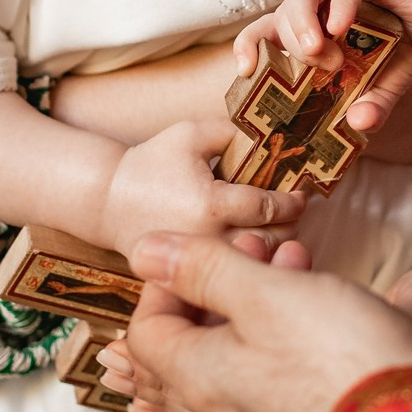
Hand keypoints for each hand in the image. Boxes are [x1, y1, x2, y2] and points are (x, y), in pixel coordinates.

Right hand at [97, 119, 305, 257]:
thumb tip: (273, 139)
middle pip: (272, 242)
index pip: (270, 208)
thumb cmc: (151, 162)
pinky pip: (233, 275)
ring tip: (277, 227)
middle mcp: (208, 239)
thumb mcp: (191, 134)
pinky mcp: (190, 278)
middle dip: (290, 225)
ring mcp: (200, 263)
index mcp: (211, 204)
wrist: (109, 200)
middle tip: (295, 211)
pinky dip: (249, 261)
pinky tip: (252, 243)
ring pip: (255, 262)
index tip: (302, 194)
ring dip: (274, 246)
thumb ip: (233, 133)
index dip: (293, 201)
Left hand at [118, 233, 411, 411]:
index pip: (145, 333)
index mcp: (199, 378)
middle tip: (251, 252)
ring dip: (251, 311)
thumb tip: (142, 252)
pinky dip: (277, 343)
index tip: (209, 251)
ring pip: (231, 367)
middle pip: (183, 355)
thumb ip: (202, 268)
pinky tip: (314, 318)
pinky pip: (267, 387)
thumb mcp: (268, 293)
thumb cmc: (344, 355)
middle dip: (211, 292)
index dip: (165, 284)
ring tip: (294, 264)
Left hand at [235, 0, 411, 132]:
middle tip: (315, 67)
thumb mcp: (388, 83)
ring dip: (303, 17)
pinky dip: (341, 2)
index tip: (245, 69)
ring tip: (315, 48)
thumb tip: (360, 125)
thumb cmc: (408, 44)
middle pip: (283, 9)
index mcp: (313, 24)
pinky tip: (342, 26)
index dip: (250, 44)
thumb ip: (373, 102)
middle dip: (289, 40)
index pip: (267, 29)